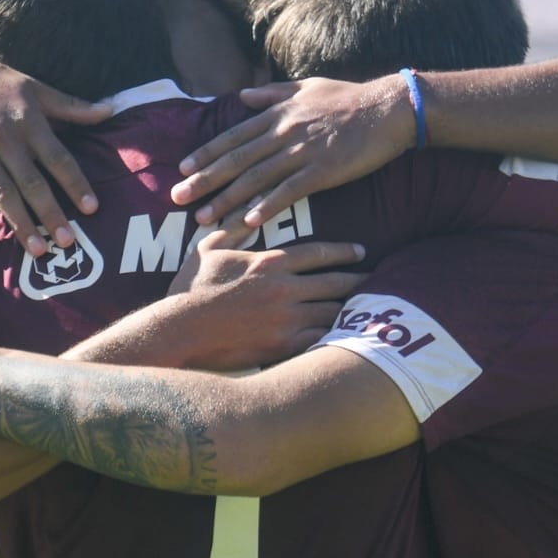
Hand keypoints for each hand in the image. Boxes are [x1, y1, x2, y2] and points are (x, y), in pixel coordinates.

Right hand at [0, 40, 111, 255]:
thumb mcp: (36, 88)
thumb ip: (72, 106)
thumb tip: (110, 111)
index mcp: (29, 122)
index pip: (59, 158)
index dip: (76, 184)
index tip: (92, 208)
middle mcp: (5, 139)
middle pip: (32, 183)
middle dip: (51, 214)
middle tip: (68, 243)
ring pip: (2, 193)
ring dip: (19, 224)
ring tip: (36, 250)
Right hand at [163, 228, 366, 368]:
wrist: (181, 330)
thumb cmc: (191, 289)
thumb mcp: (208, 249)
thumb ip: (231, 229)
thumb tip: (244, 211)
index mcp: (271, 262)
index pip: (319, 252)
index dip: (344, 251)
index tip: (360, 252)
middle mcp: (285, 289)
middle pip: (335, 282)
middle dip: (358, 280)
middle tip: (376, 280)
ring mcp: (286, 319)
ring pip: (333, 312)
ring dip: (352, 310)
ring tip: (368, 310)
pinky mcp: (282, 346)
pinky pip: (320, 340)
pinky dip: (336, 337)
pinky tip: (347, 337)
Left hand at [171, 77, 410, 227]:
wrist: (388, 109)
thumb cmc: (348, 98)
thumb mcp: (306, 87)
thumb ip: (272, 92)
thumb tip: (243, 96)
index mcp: (277, 113)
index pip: (233, 136)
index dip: (206, 153)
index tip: (183, 168)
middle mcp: (283, 132)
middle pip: (236, 160)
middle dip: (204, 180)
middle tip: (178, 198)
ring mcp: (301, 152)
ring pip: (255, 179)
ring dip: (227, 200)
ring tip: (204, 219)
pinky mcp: (322, 170)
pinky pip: (288, 191)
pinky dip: (267, 206)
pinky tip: (249, 222)